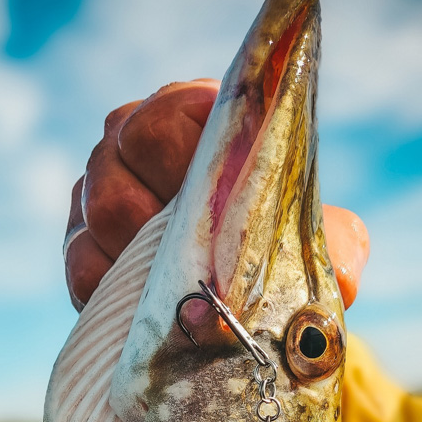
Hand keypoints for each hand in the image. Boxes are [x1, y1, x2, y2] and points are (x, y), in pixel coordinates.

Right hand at [64, 80, 368, 311]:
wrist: (244, 308)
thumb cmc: (281, 253)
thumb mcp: (317, 243)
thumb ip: (337, 243)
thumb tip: (342, 275)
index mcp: (195, 118)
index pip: (166, 113)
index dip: (180, 154)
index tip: (206, 197)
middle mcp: (136, 143)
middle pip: (115, 153)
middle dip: (149, 208)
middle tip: (188, 252)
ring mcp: (100, 194)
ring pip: (93, 208)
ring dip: (132, 251)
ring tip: (172, 283)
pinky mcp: (81, 248)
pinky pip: (79, 262)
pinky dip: (108, 286)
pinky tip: (141, 306)